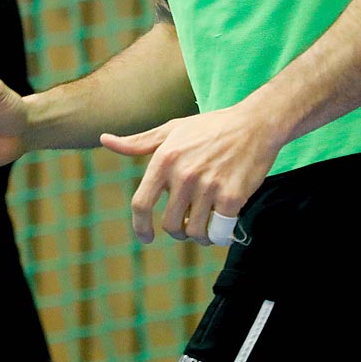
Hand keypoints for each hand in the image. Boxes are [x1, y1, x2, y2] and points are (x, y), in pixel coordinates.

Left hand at [101, 103, 286, 244]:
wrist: (256, 124)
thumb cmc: (211, 127)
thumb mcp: (173, 129)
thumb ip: (138, 142)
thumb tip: (105, 139)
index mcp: (165, 159)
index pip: (141, 203)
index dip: (140, 226)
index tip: (145, 237)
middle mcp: (184, 174)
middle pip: (170, 225)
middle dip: (178, 230)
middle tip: (189, 222)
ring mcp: (208, 186)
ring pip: (195, 232)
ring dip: (200, 235)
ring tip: (208, 224)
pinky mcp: (232, 197)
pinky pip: (219, 232)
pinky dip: (220, 235)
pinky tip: (223, 227)